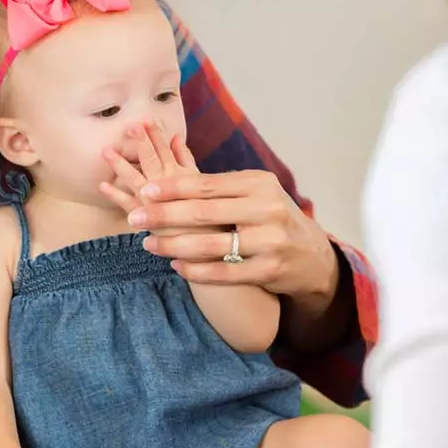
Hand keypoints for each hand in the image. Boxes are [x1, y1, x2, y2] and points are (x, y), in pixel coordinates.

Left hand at [100, 121, 193, 240]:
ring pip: (135, 178)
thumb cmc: (205, 211)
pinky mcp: (146, 219)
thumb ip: (186, 159)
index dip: (155, 135)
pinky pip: (127, 204)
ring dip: (120, 164)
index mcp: (180, 175)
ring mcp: (155, 202)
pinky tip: (103, 185)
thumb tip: (176, 138)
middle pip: (150, 159)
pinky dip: (115, 195)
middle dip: (139, 142)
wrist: (206, 244)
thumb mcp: (198, 181)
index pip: (166, 149)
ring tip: (106, 151)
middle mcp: (166, 186)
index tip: (146, 119)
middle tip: (128, 126)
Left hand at [112, 153, 338, 307]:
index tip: (145, 191)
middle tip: (135, 218)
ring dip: (174, 245)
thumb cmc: (271, 216)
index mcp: (260, 183)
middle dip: (164, 215)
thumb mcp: (255, 193)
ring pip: (211, 245)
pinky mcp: (270, 270)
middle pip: (204, 213)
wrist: (311, 254)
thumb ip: (220, 188)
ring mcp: (270, 241)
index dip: (173, 189)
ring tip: (149, 244)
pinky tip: (176, 266)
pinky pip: (224, 272)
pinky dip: (196, 270)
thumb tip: (167, 175)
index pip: (208, 185)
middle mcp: (267, 209)